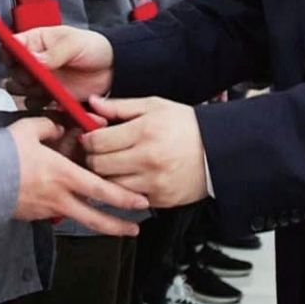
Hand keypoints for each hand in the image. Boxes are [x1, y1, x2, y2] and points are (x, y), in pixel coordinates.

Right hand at [8, 26, 114, 106]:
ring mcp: (40, 80)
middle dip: (21, 76)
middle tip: (36, 77)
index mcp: (36, 41)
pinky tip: (53, 100)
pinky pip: (34, 105)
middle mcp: (34, 61)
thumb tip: (33, 59)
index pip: (11, 46)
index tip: (14, 61)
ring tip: (47, 88)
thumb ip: (54, 53)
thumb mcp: (74, 44)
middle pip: (11, 71)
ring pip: (19, 89)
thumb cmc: (94, 47)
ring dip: (29, 91)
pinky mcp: (49, 97)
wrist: (112, 69)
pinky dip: (40, 106)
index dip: (8, 54)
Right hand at [8, 116, 147, 235]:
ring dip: (99, 224)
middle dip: (117, 225)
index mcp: (62, 174)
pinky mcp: (34, 215)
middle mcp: (59, 196)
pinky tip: (78, 208)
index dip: (122, 197)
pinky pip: (59, 213)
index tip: (141, 202)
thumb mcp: (29, 129)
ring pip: (79, 219)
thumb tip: (58, 128)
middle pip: (94, 218)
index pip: (100, 189)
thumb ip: (49, 126)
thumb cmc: (4, 152)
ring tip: (115, 228)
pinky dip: (73, 212)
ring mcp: (47, 209)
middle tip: (136, 228)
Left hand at [81, 95, 207, 207]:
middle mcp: (147, 159)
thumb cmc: (185, 125)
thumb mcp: (153, 106)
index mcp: (144, 132)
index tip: (88, 137)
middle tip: (97, 152)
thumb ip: (119, 106)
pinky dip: (124, 189)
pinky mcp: (160, 200)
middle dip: (92, 158)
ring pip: (111, 185)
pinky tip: (130, 176)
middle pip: (99, 165)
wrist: (218, 151)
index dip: (87, 139)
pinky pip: (129, 198)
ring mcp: (153, 182)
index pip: (98, 141)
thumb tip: (92, 103)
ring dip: (106, 176)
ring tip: (113, 164)